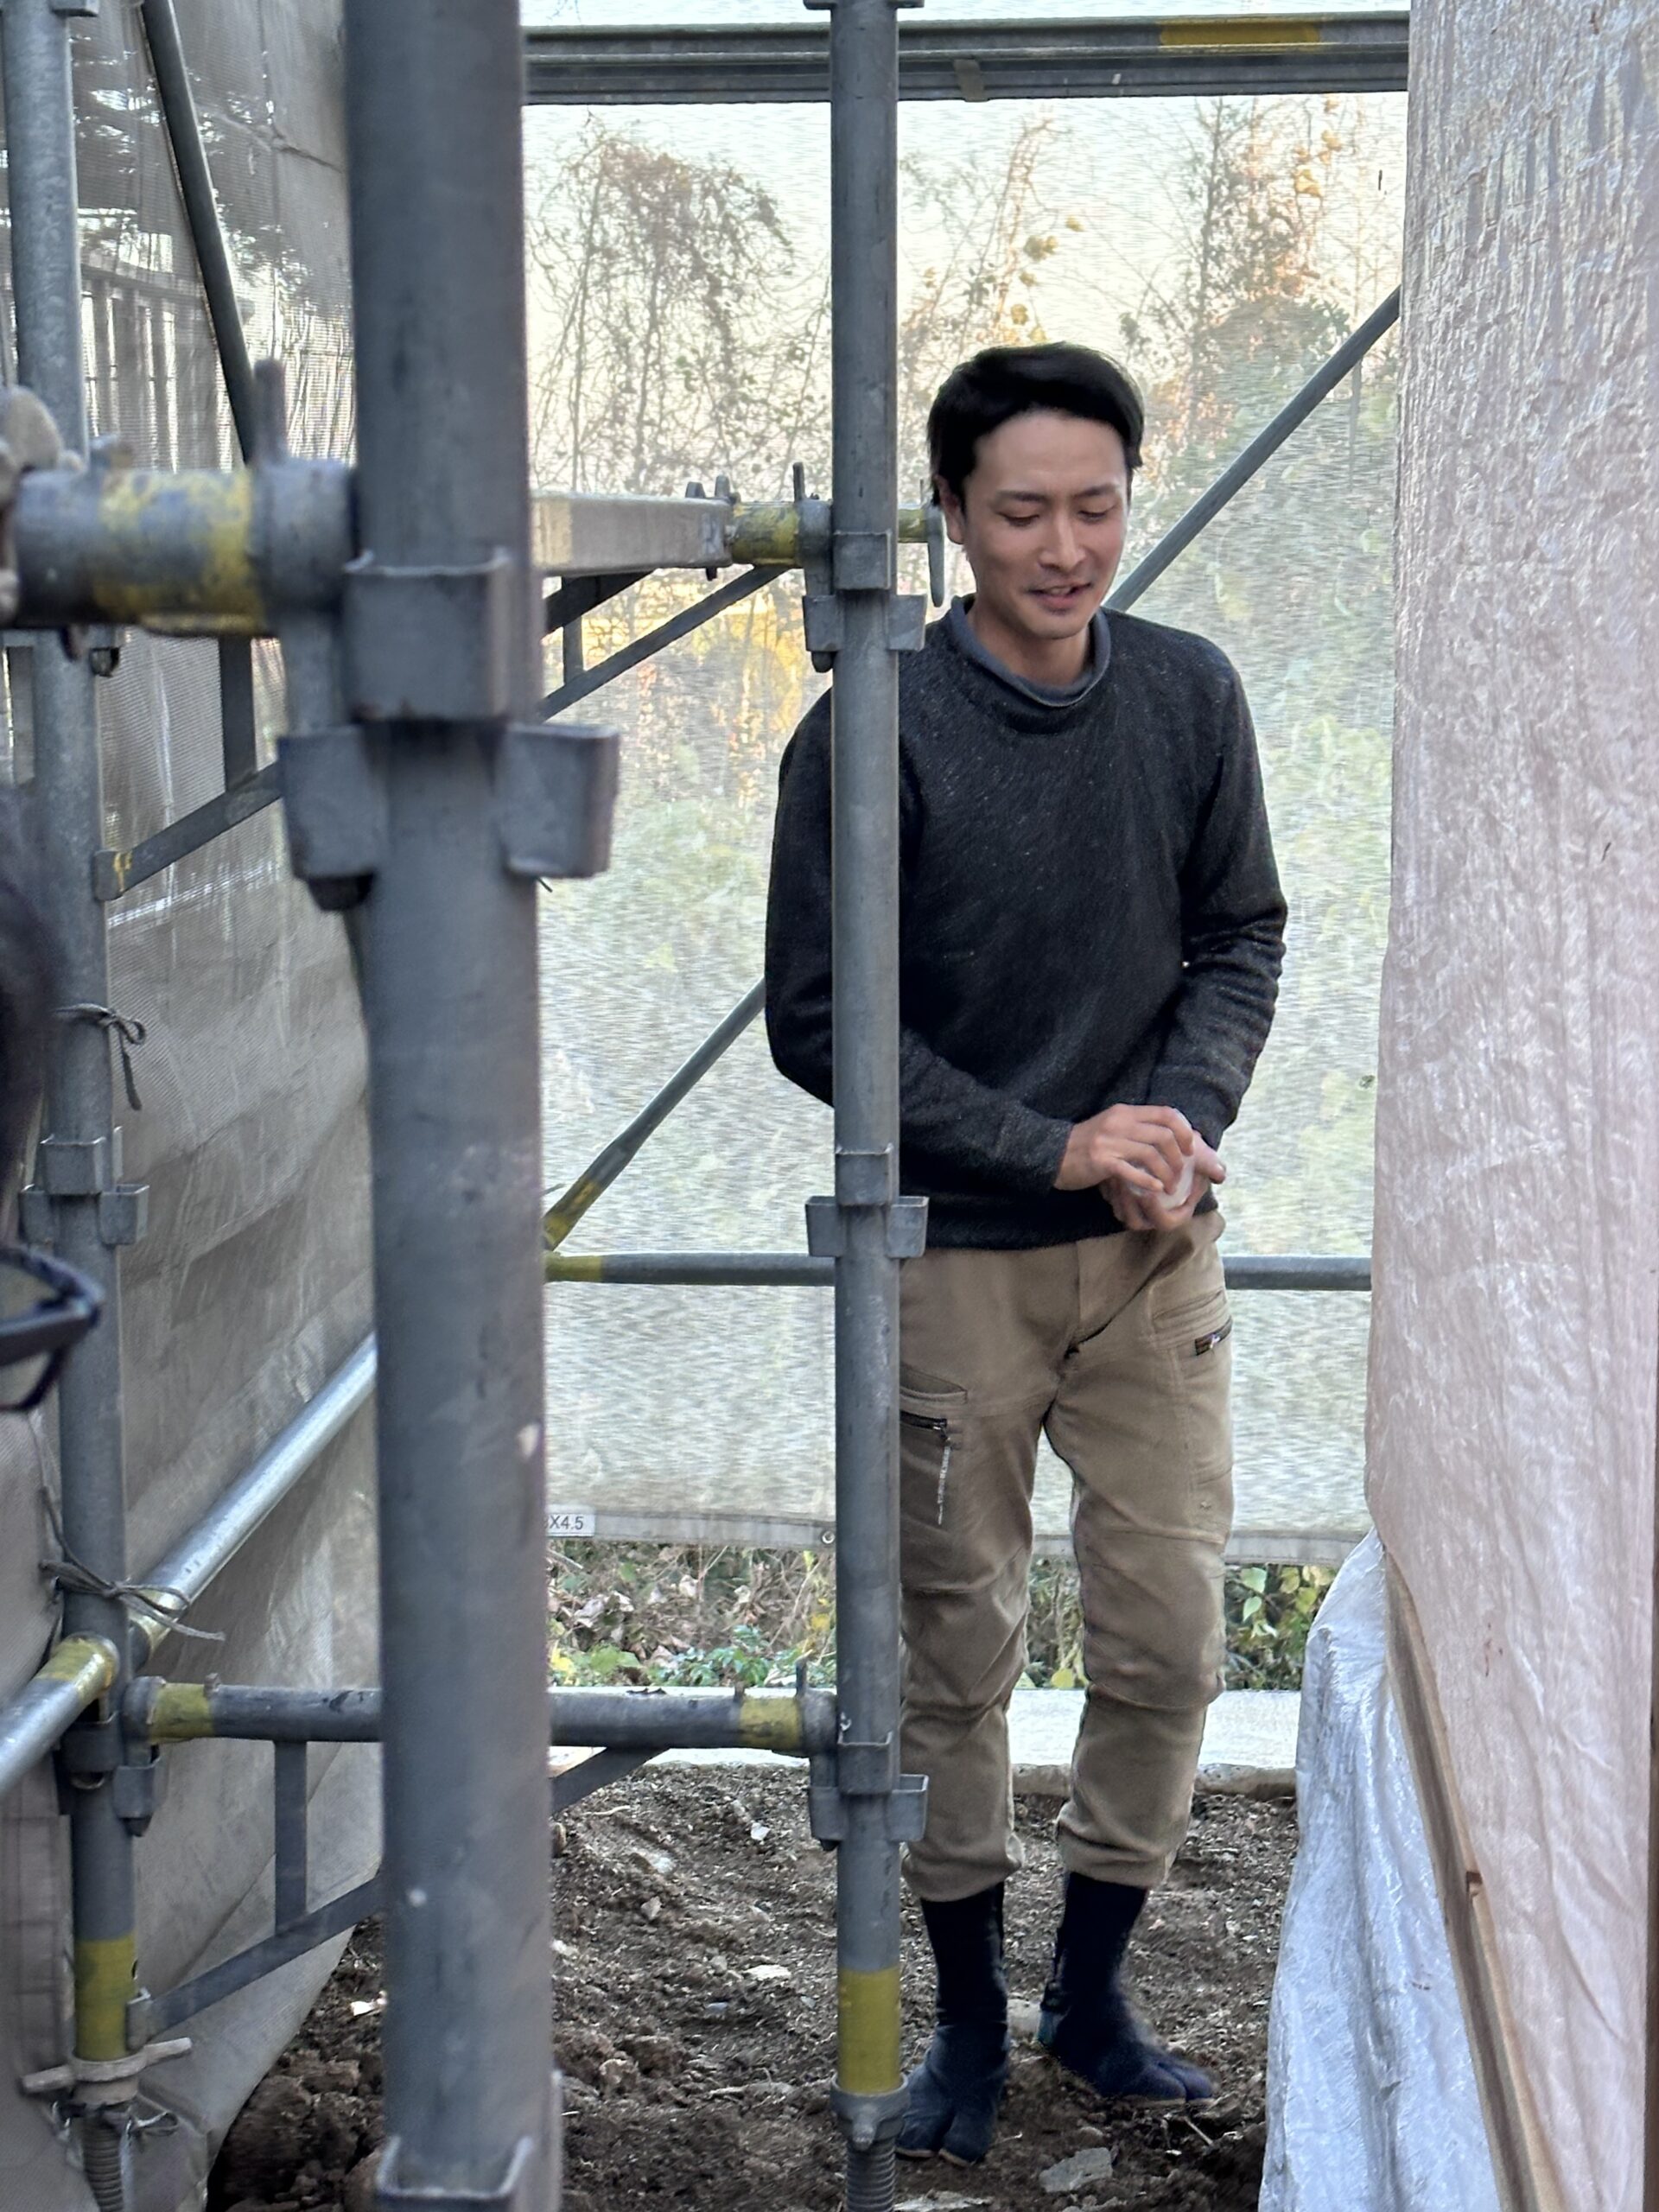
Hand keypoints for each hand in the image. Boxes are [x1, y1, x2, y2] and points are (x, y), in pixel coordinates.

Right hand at [1055, 1104, 1197, 1195]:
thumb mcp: (1112, 1128)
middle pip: (1163, 1135)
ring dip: (1167, 1173)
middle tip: (1181, 1173)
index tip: (1190, 1148)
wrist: (1051, 1154)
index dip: (1184, 1130)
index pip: (1166, 1113)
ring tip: (1169, 1186)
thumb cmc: (1085, 1145)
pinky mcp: (1101, 1161)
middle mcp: (1119, 1123)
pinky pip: (1132, 1171)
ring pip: (1151, 1154)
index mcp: (1125, 1112)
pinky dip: (1148, 1182)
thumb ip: (1136, 1128)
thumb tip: (1168, 1137)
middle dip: (1178, 1157)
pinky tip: (1155, 1190)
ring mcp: (1109, 1142)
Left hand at [1104, 1136, 1225, 1230]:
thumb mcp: (1199, 1155)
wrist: (1169, 1145)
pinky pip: (1111, 1202)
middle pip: (1137, 1222)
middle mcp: (1154, 1215)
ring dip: (1116, 1197)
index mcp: (1176, 1213)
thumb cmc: (1188, 1154)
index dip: (1156, 1212)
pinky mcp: (1121, 1199)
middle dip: (1130, 1205)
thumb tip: (1220, 1174)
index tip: (1148, 1194)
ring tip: (1114, 1176)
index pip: (1165, 1222)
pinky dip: (1108, 1189)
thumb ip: (1209, 1164)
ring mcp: (1136, 1209)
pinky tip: (1107, 1171)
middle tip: (1124, 1185)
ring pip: (1121, 1213)